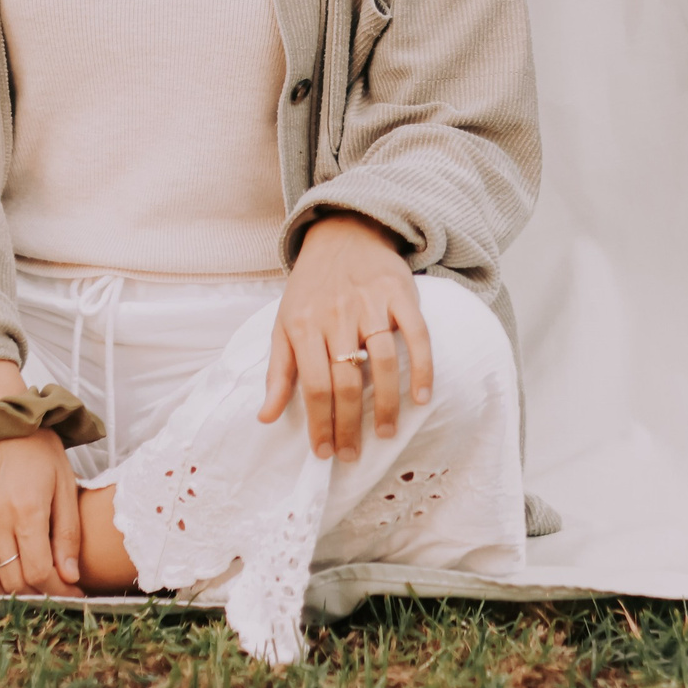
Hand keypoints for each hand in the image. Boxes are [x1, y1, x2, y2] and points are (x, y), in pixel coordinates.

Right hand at [0, 334, 83, 596]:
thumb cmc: (35, 446)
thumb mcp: (63, 483)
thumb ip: (68, 533)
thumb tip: (70, 576)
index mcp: (27, 510)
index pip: (39, 572)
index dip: (58, 590)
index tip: (70, 592)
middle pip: (13, 581)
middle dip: (36, 590)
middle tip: (50, 583)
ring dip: (7, 587)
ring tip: (25, 577)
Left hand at [258, 213, 432, 462]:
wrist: (343, 233)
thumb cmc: (311, 287)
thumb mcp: (284, 324)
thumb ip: (278, 372)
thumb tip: (264, 418)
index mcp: (303, 325)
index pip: (312, 386)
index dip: (319, 423)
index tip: (325, 452)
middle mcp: (336, 315)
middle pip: (346, 380)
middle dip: (350, 424)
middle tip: (353, 454)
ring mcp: (370, 303)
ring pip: (383, 362)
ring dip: (387, 403)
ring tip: (386, 433)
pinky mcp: (400, 294)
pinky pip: (416, 335)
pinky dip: (423, 367)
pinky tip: (423, 397)